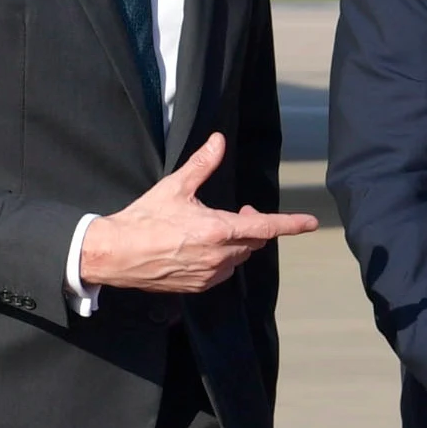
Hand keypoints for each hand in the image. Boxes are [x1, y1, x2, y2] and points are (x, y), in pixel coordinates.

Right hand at [75, 134, 317, 295]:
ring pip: (238, 258)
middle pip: (253, 241)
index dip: (291, 224)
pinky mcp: (197, 286)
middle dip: (253, 225)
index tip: (311, 223)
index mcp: (217, 230)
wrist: (115, 254)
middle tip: (240, 210)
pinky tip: (202, 248)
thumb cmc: (144, 219)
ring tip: (214, 229)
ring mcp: (209, 275)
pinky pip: (221, 272)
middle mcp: (218, 256)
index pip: (265, 227)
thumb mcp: (174, 187)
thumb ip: (202, 165)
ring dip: (236, 243)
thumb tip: (218, 141)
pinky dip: (221, 259)